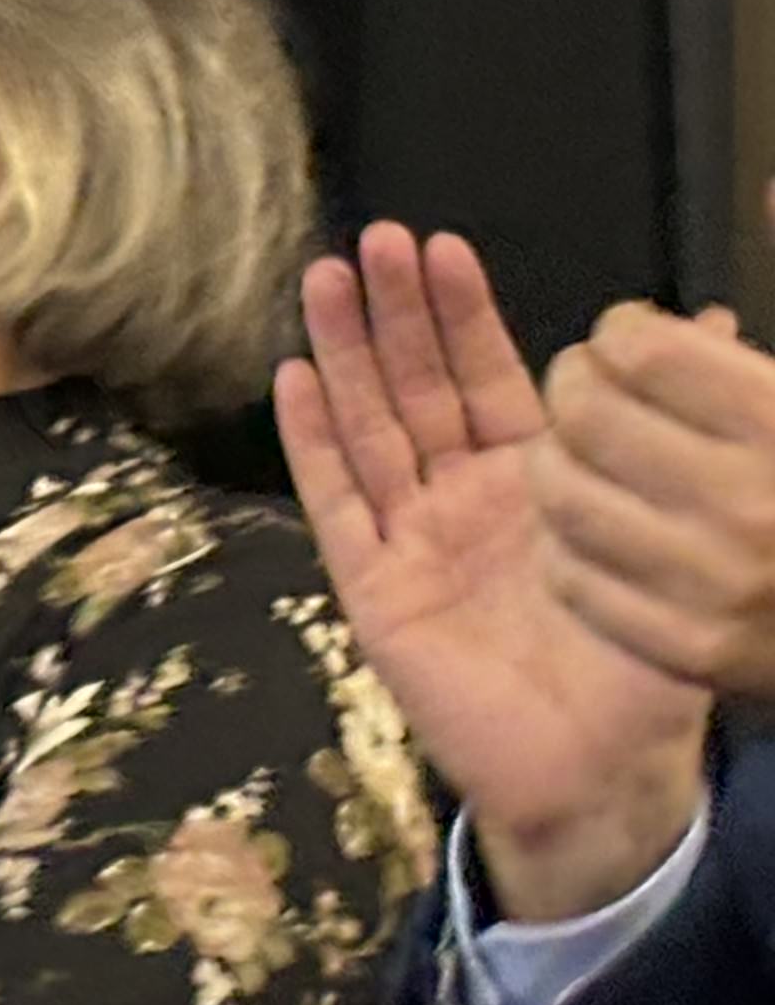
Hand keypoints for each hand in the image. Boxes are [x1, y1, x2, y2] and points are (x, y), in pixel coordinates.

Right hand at [274, 224, 703, 918]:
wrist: (597, 762)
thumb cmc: (639, 660)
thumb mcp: (672, 527)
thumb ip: (676, 426)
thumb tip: (710, 319)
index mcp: (533, 482)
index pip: (484, 378)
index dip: (461, 315)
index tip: (441, 248)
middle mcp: (462, 500)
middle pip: (414, 389)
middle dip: (391, 314)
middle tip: (370, 241)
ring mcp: (410, 540)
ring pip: (367, 428)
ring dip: (341, 355)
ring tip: (320, 283)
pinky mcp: (374, 588)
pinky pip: (336, 503)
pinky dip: (312, 443)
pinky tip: (294, 381)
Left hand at [536, 286, 774, 698]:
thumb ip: (747, 371)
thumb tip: (675, 327)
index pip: (650, 355)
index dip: (621, 333)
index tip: (622, 336)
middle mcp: (749, 505)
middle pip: (588, 420)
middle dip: (571, 388)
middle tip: (579, 388)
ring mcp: (716, 584)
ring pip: (565, 499)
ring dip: (553, 464)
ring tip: (571, 454)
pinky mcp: (691, 645)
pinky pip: (575, 579)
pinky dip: (565, 544)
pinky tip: (588, 528)